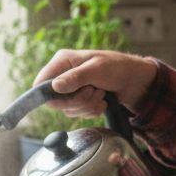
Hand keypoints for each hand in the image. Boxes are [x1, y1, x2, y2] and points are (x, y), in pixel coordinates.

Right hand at [35, 49, 159, 115]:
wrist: (135, 80)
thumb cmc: (118, 67)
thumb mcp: (97, 70)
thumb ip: (75, 78)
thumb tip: (54, 87)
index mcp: (63, 61)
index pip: (41, 82)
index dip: (48, 95)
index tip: (65, 99)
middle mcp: (64, 75)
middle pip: (55, 101)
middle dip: (77, 101)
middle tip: (94, 92)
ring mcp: (72, 89)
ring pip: (68, 109)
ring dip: (87, 106)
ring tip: (101, 94)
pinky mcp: (80, 99)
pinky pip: (78, 114)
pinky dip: (91, 111)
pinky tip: (102, 102)